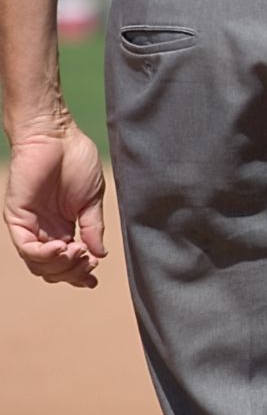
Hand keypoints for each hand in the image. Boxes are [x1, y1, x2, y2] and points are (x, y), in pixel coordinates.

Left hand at [4, 125, 106, 287]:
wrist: (58, 136)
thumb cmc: (76, 161)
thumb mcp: (92, 202)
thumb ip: (94, 228)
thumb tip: (99, 254)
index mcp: (62, 227)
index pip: (65, 262)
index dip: (79, 275)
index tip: (94, 278)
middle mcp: (44, 230)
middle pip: (51, 269)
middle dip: (72, 273)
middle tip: (89, 264)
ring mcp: (29, 225)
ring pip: (37, 264)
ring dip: (60, 266)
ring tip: (77, 254)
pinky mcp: (17, 216)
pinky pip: (26, 247)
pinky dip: (44, 255)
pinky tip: (63, 248)